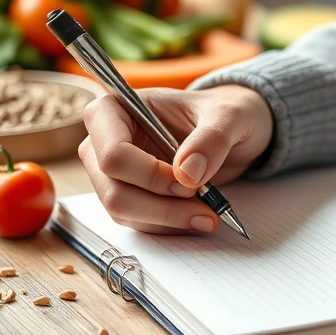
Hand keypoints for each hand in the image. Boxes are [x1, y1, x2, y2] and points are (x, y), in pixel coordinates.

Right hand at [78, 84, 272, 234]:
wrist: (233, 130)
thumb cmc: (224, 112)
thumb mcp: (231, 116)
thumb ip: (211, 139)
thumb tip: (187, 174)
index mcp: (114, 109)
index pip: (113, 154)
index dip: (150, 175)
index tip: (189, 182)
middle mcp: (102, 142)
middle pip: (113, 190)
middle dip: (161, 206)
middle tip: (204, 207)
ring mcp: (110, 172)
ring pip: (123, 212)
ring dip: (167, 220)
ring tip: (208, 215)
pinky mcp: (126, 194)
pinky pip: (137, 221)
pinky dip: (168, 225)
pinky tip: (197, 216)